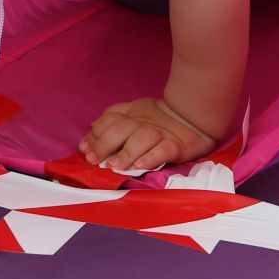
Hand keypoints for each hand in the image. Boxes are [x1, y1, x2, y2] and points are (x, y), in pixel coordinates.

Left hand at [81, 98, 217, 173]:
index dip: (96, 133)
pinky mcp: (176, 145)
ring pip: (142, 139)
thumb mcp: (134, 111)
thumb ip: (114, 117)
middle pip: (122, 128)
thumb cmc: (159, 118)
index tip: (84, 148)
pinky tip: (140, 166)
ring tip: (115, 166)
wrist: (194, 117)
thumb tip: (92, 125)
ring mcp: (160, 134)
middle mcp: (144, 123)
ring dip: (126, 152)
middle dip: (105, 143)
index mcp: (132, 114)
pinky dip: (151, 157)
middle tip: (94, 159)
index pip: (110, 120)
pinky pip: (163, 150)